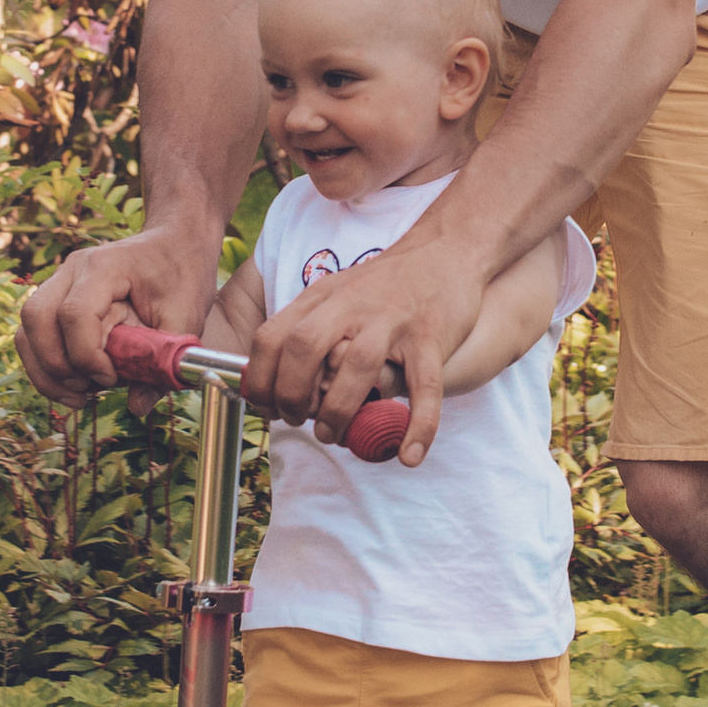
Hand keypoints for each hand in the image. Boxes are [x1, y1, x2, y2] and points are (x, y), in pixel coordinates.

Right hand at [17, 223, 221, 406]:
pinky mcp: (57, 298)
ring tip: (79, 395)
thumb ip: (163, 362)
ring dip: (45, 371)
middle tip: (89, 390)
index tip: (111, 379)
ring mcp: (60, 281)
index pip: (74, 314)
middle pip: (36, 318)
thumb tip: (138, 407)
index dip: (87, 356)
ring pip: (27, 329)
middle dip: (57, 366)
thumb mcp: (185, 318)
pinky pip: (33, 334)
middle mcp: (72, 269)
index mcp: (105, 266)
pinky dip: (46, 365)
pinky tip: (75, 385)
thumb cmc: (182, 274)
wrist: (175, 244)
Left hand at [241, 244, 481, 464]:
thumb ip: (308, 330)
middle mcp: (351, 305)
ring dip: (339, 411)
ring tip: (333, 436)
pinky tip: (409, 455)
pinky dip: (418, 425)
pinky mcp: (430, 336)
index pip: (271, 338)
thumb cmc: (386, 285)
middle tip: (295, 421)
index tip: (266, 408)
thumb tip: (275, 384)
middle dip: (290, 395)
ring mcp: (391, 320)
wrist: (447, 250)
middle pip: (303, 348)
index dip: (260, 380)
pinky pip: (424, 387)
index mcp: (322, 298)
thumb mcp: (336, 294)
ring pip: (357, 366)